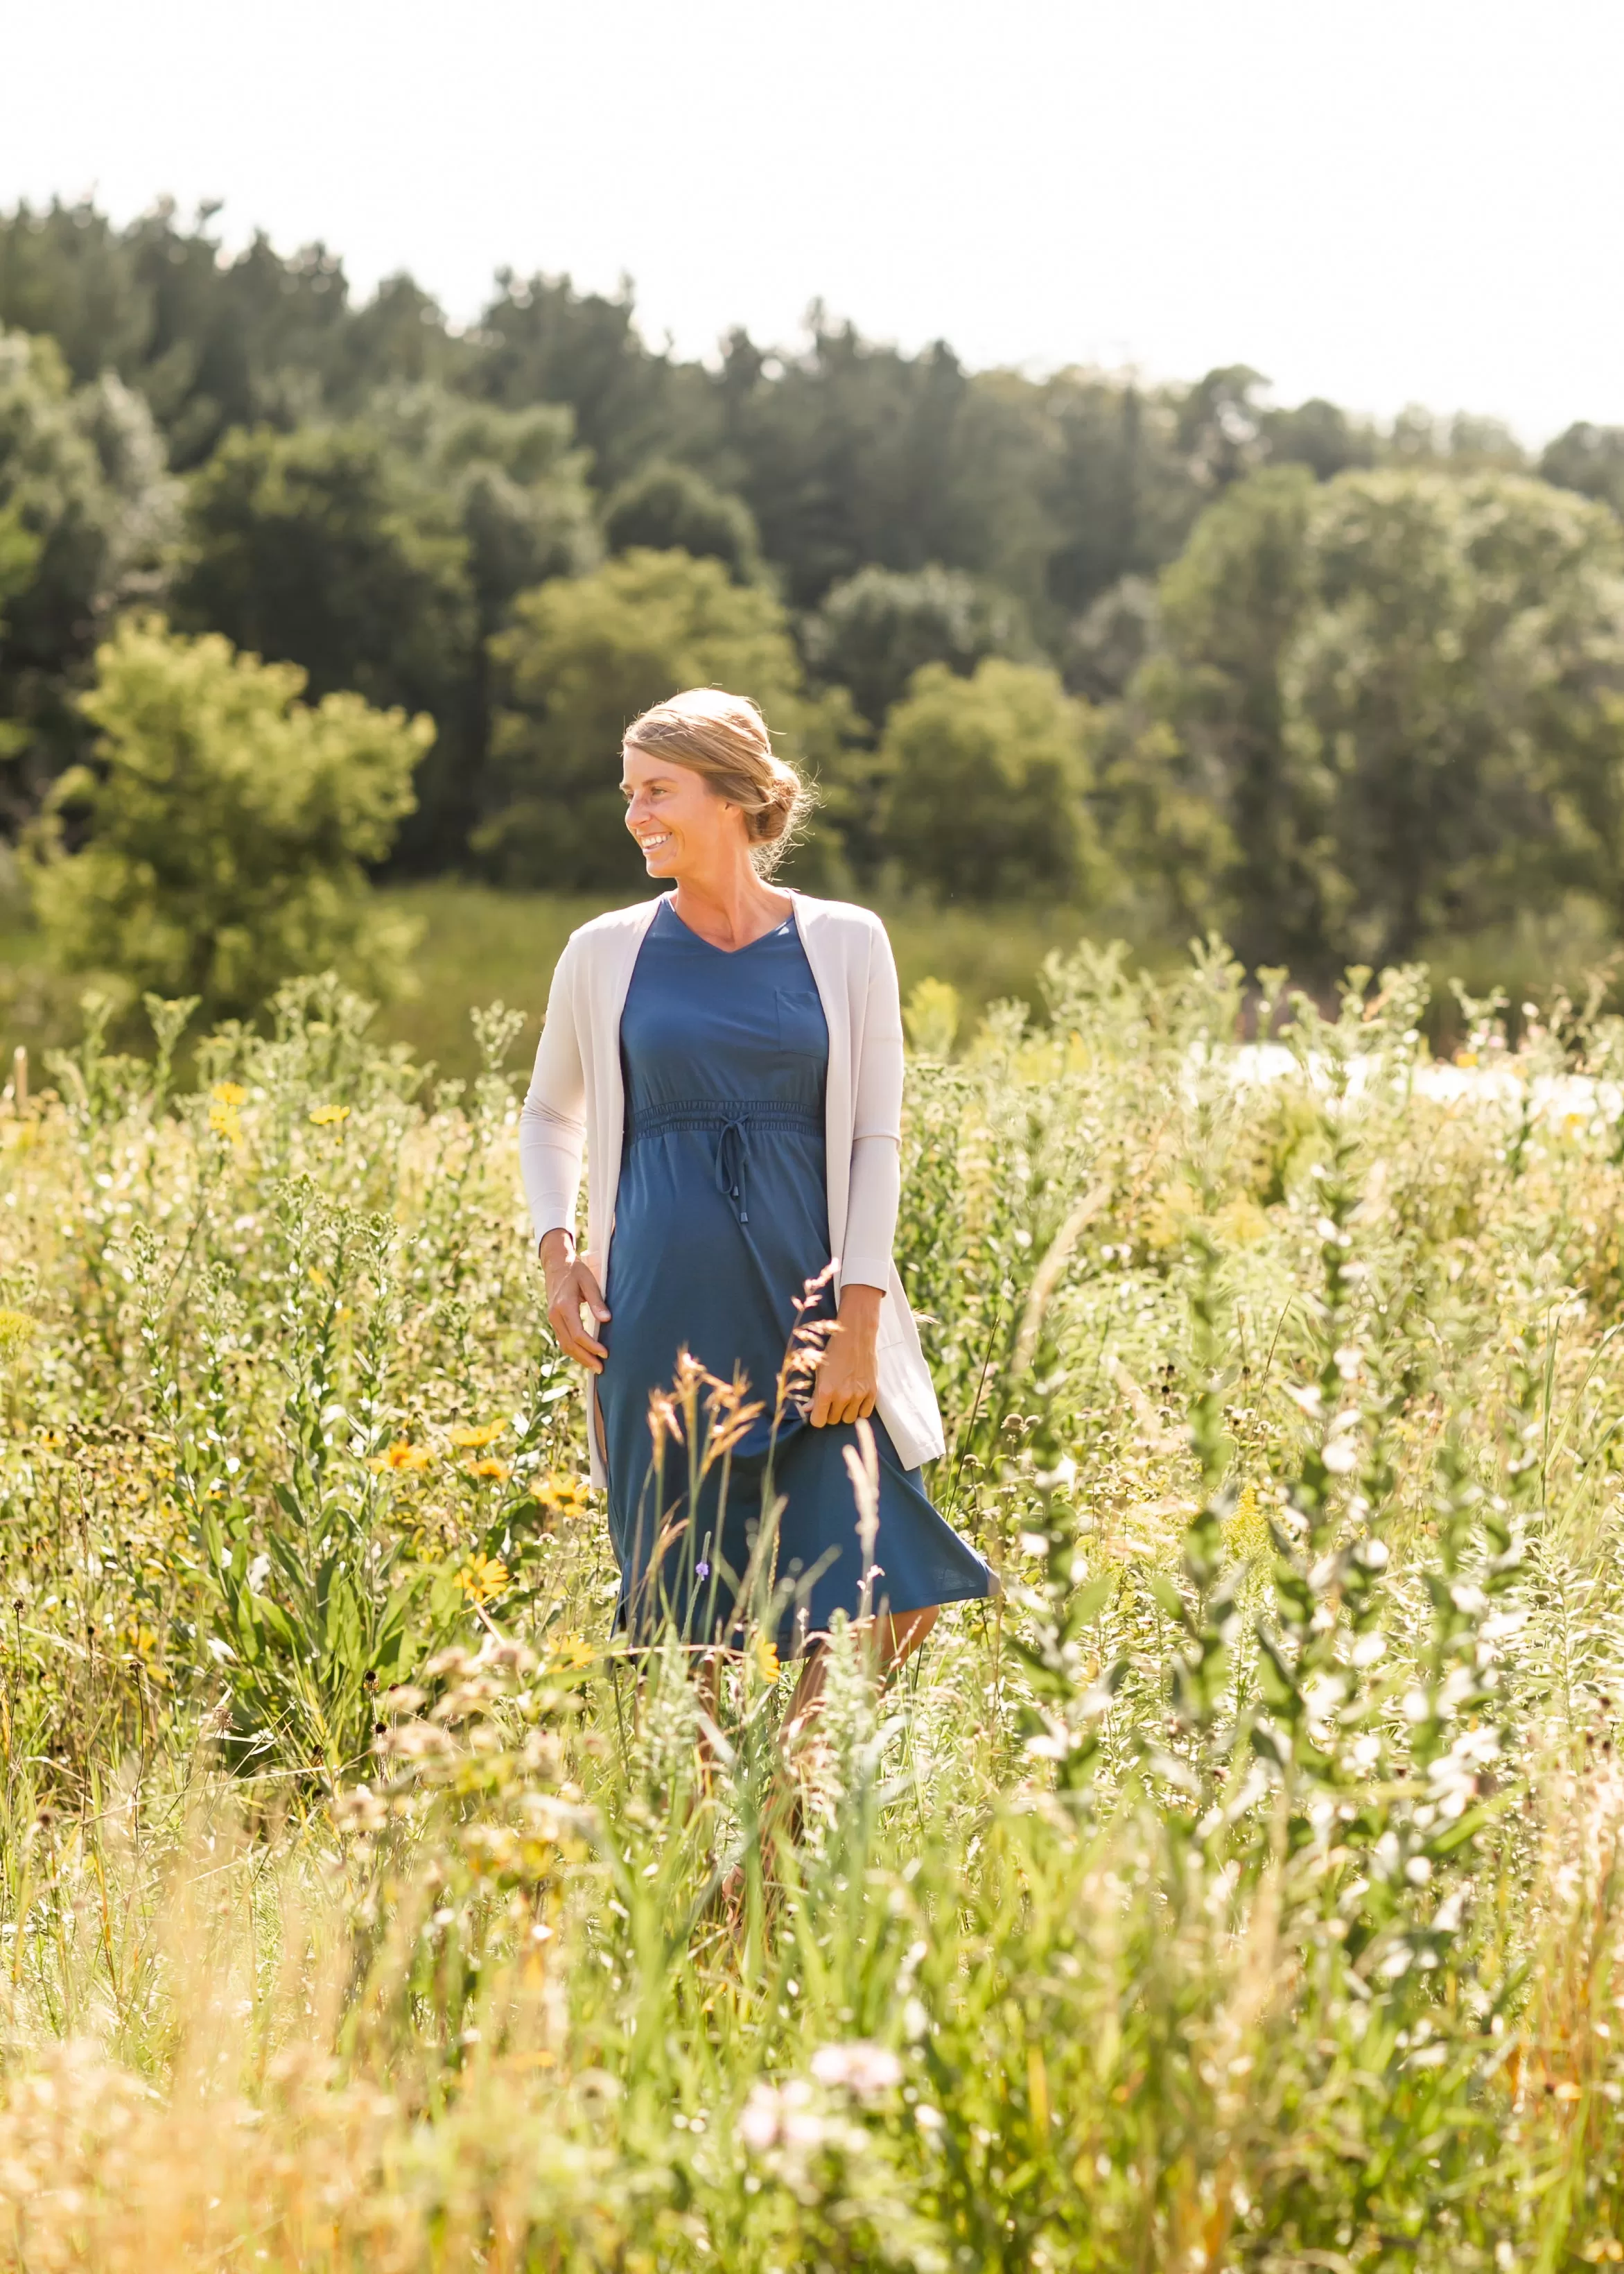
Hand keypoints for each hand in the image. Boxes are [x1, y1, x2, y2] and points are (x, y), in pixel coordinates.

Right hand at [540, 1228, 609, 1372]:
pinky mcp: (554, 1320)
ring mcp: (552, 1319)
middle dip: (586, 1359)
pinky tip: (585, 1356)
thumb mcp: (589, 1281)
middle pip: (569, 1344)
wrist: (556, 1264)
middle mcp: (555, 1315)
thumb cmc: (575, 1271)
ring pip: (564, 1345)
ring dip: (579, 1358)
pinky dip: (574, 1351)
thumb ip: (597, 1301)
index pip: (577, 1333)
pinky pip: (563, 1340)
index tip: (605, 1353)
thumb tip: (607, 1320)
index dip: (591, 1346)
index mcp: (564, 1306)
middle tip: (601, 1370)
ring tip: (594, 1368)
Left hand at [811, 1283, 881, 1426]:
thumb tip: (808, 1410)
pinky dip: (859, 1410)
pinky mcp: (872, 1392)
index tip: (819, 1412)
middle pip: (834, 1420)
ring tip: (844, 1399)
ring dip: (845, 1412)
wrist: (855, 1337)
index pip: (818, 1422)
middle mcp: (842, 1396)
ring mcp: (859, 1395)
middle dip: (830, 1413)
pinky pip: (865, 1413)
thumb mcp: (819, 1371)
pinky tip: (855, 1400)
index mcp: (826, 1391)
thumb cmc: (833, 1352)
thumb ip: (814, 1394)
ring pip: (849, 1419)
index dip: (817, 1418)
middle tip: (831, 1401)